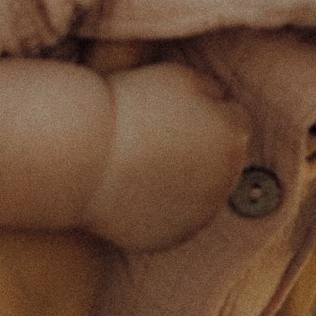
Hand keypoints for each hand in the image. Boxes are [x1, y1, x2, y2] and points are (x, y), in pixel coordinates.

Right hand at [83, 61, 250, 252]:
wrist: (82, 155)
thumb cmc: (127, 107)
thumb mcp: (180, 78)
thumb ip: (213, 92)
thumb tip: (223, 104)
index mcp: (232, 136)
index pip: (233, 119)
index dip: (203, 109)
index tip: (168, 109)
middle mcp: (227, 181)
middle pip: (222, 159)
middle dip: (201, 147)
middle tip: (155, 137)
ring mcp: (201, 215)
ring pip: (201, 192)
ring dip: (184, 179)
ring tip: (143, 164)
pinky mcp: (173, 237)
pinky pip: (175, 219)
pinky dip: (162, 208)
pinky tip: (136, 191)